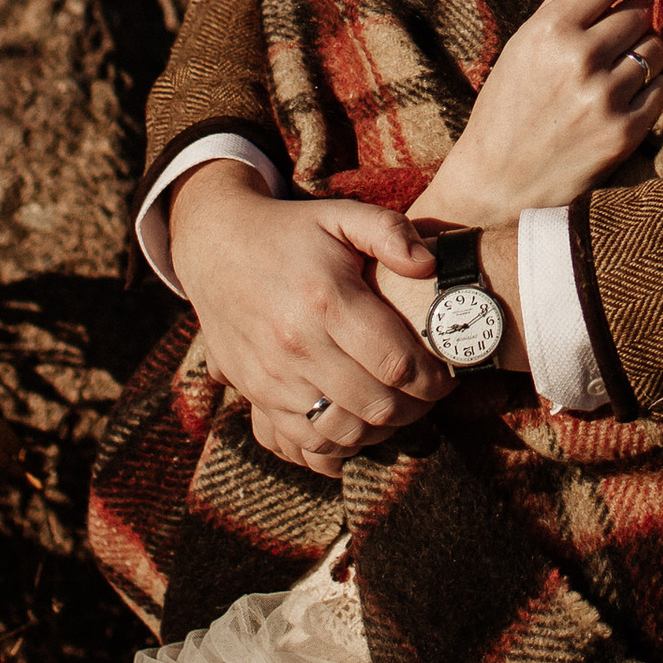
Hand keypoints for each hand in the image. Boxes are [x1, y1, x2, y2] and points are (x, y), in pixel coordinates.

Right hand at [169, 162, 445, 469]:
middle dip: (415, 409)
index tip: (447, 375)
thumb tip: (429, 265)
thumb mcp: (340, 216)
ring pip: (341, 432)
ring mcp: (271, 375)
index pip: (397, 363)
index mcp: (326, 300)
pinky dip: (336, 446)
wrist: (215, 247)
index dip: (433, 379)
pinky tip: (356, 425)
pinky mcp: (254, 394)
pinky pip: (302, 442)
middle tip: (430, 396)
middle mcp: (297, 344)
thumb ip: (390, 232)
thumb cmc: (290, 232)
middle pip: (375, 405)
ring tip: (397, 409)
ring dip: (379, 430)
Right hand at [421, 0, 662, 223]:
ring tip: (612, 71)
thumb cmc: (509, 102)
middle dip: (631, 20)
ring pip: (657, 49)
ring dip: (644, 53)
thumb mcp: (526, 40)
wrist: (498, 180)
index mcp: (551, 29)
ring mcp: (605, 98)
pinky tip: (620, 97)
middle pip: (641, 12)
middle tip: (608, 41)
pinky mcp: (624, 134)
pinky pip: (662, 89)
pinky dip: (649, 88)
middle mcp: (580, 59)